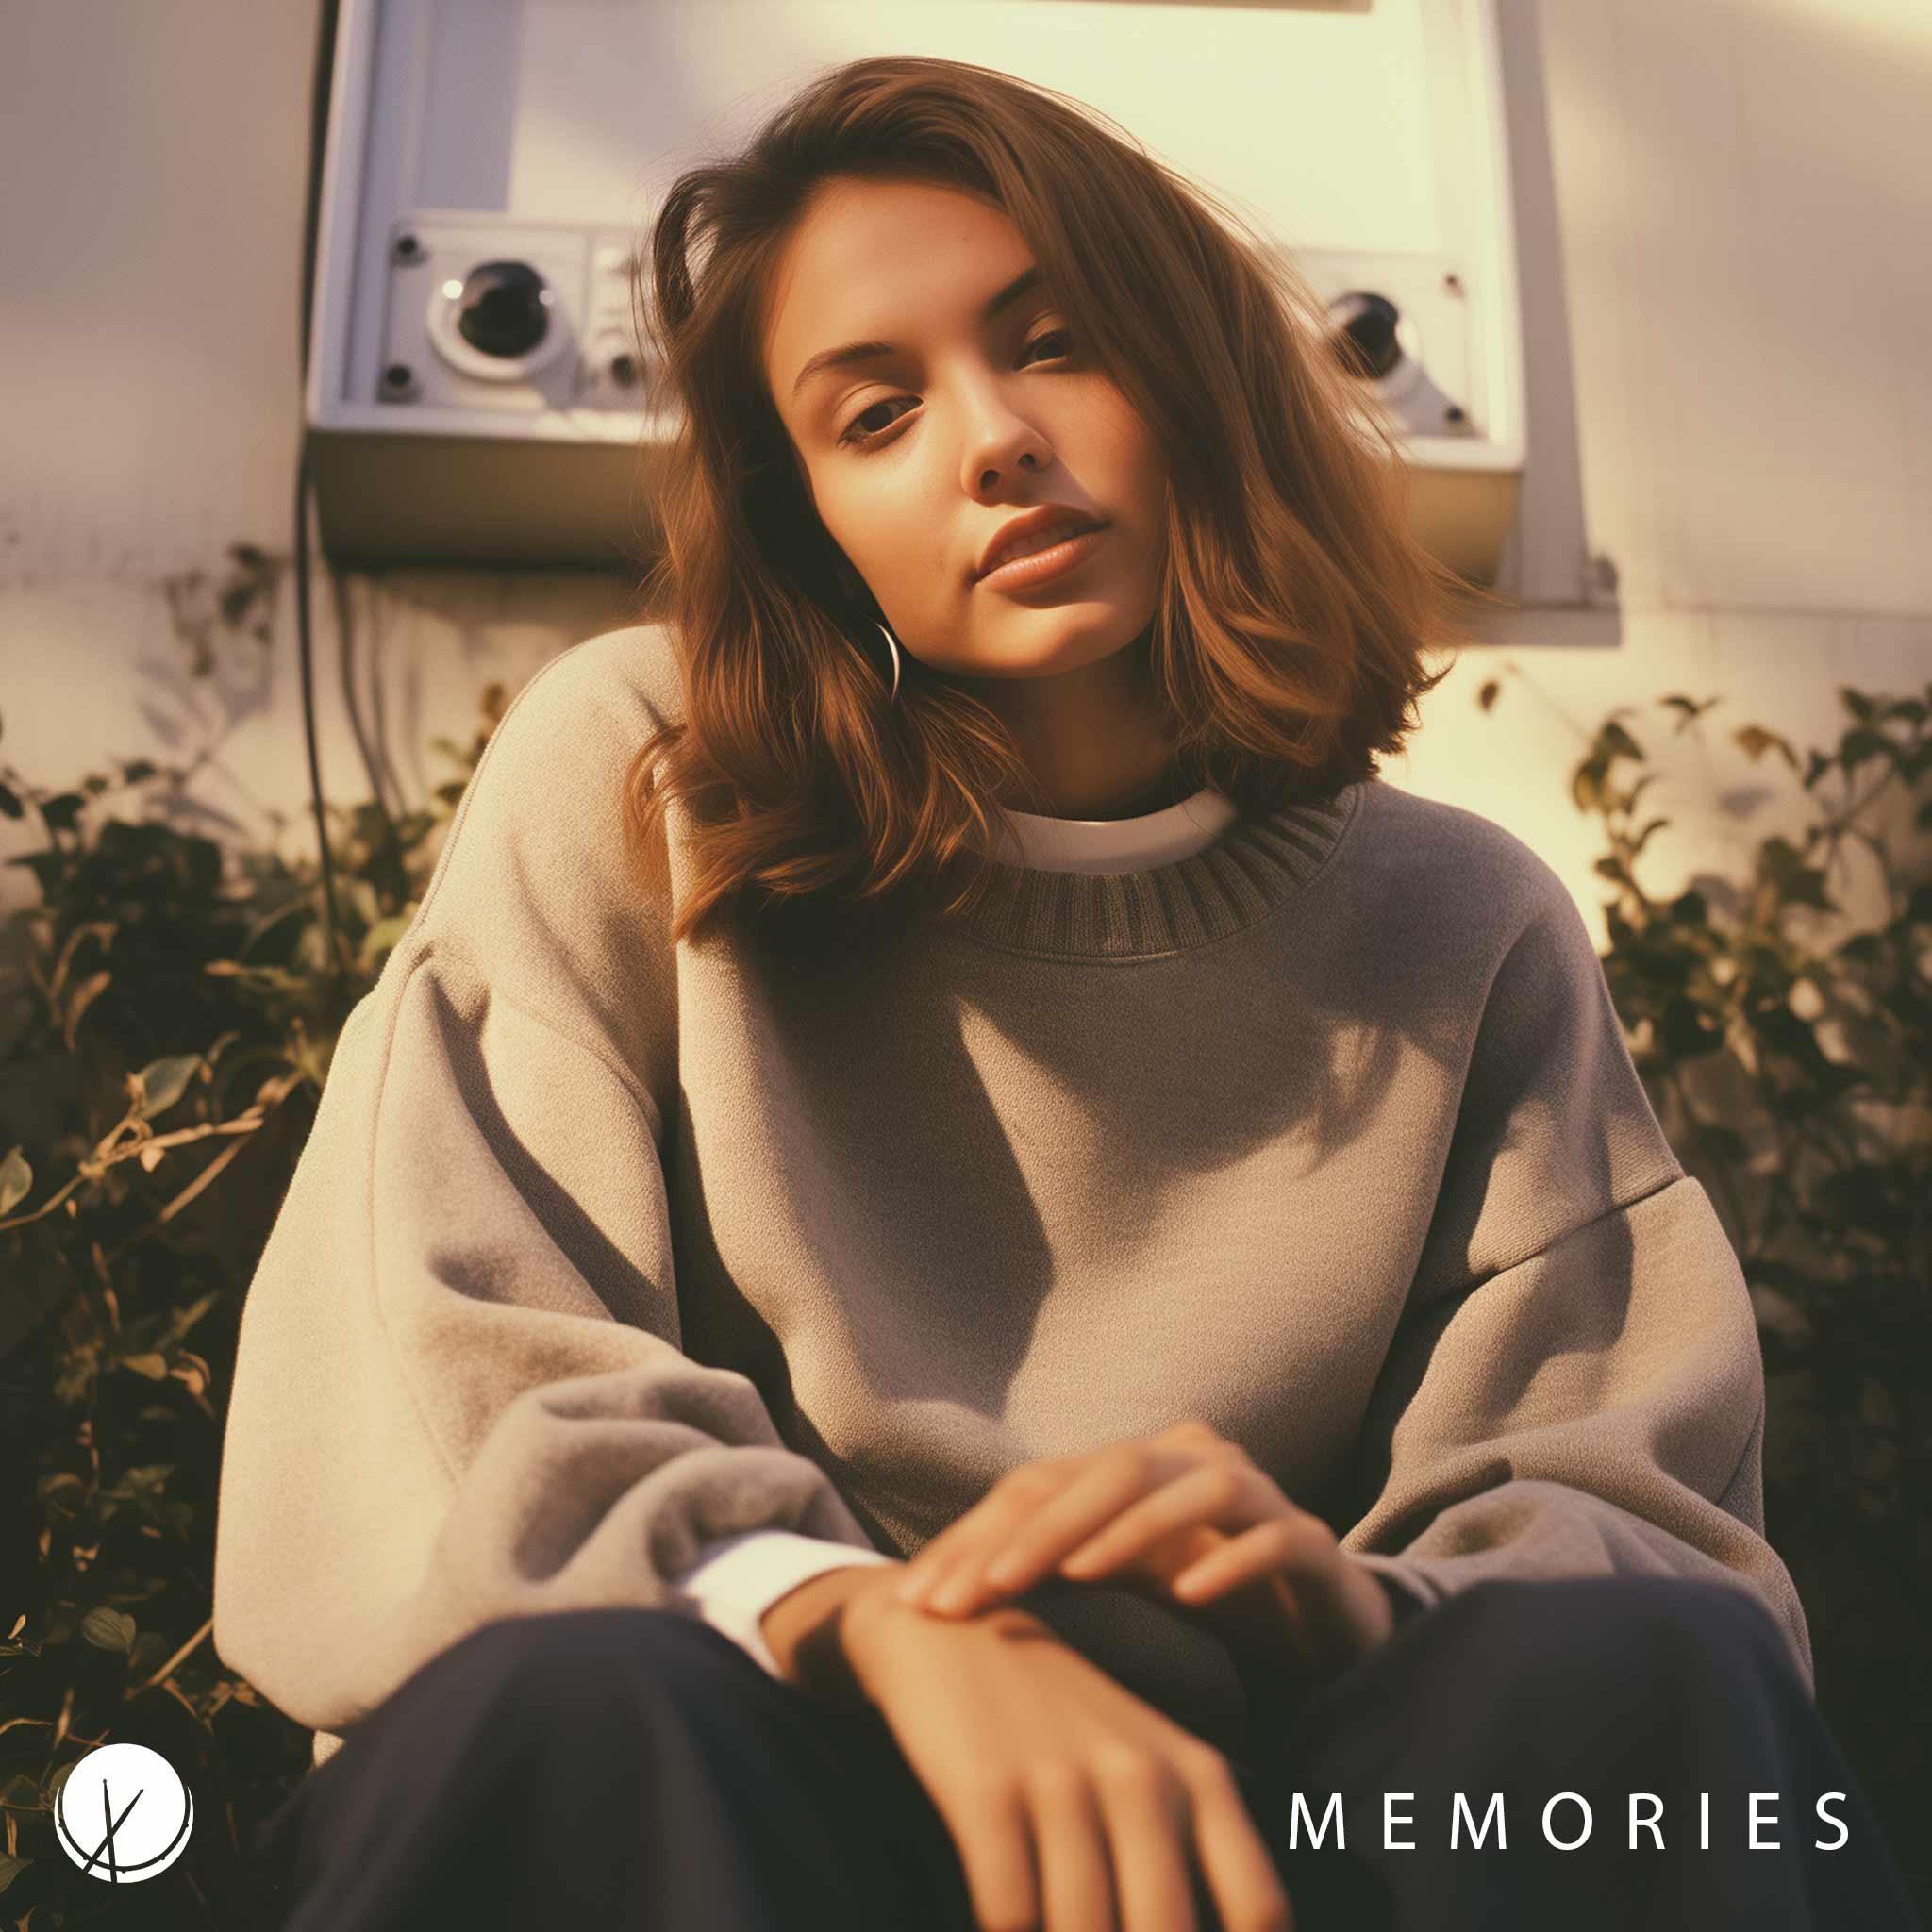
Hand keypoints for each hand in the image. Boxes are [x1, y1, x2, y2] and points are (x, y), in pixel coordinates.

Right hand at [840, 1580, 1294, 1931]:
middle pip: (1166, 1931)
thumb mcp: (1148, 1767)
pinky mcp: (987, 1789)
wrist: (951, 1638)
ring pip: (1084, 1930)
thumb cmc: (1061, 1726)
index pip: (1259, 1908)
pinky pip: (1007, 1913)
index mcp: (1198, 1776)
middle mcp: (1141, 1776)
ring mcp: (1062, 1780)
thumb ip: (1192, 1856)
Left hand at [893, 1420, 1393, 1703]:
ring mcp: (1261, 1495)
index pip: (1046, 1483)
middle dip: (1036, 1531)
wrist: (1321, 1625)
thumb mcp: (1120, 1578)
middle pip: (1111, 1471)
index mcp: (1139, 1467)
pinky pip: (1273, 1538)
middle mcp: (1195, 1461)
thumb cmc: (1205, 1593)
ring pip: (1196, 1486)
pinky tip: (1191, 1596)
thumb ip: (1053, 1565)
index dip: (978, 1534)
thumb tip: (937, 1590)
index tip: (921, 1599)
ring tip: (1073, 1576)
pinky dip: (1232, 1562)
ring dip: (1129, 1529)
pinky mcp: (1313, 1543)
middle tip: (975, 1592)